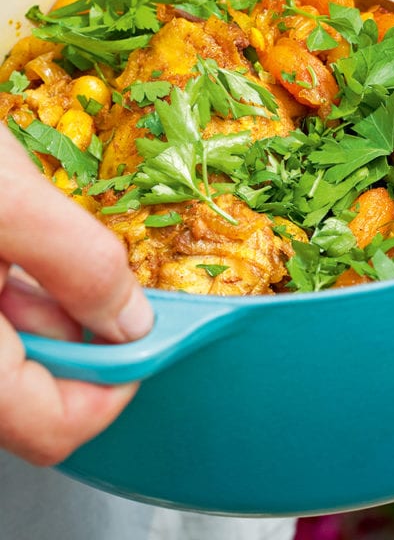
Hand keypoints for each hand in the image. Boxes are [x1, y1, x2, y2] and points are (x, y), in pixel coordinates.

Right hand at [0, 126, 153, 464]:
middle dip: (82, 338)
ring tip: (42, 243)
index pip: (51, 427)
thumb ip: (78, 265)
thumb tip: (131, 322)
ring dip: (52, 313)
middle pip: (34, 394)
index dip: (114, 386)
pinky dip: (19, 297)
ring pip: (14, 359)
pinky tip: (19, 246)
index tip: (147, 337)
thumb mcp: (7, 199)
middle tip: (96, 272)